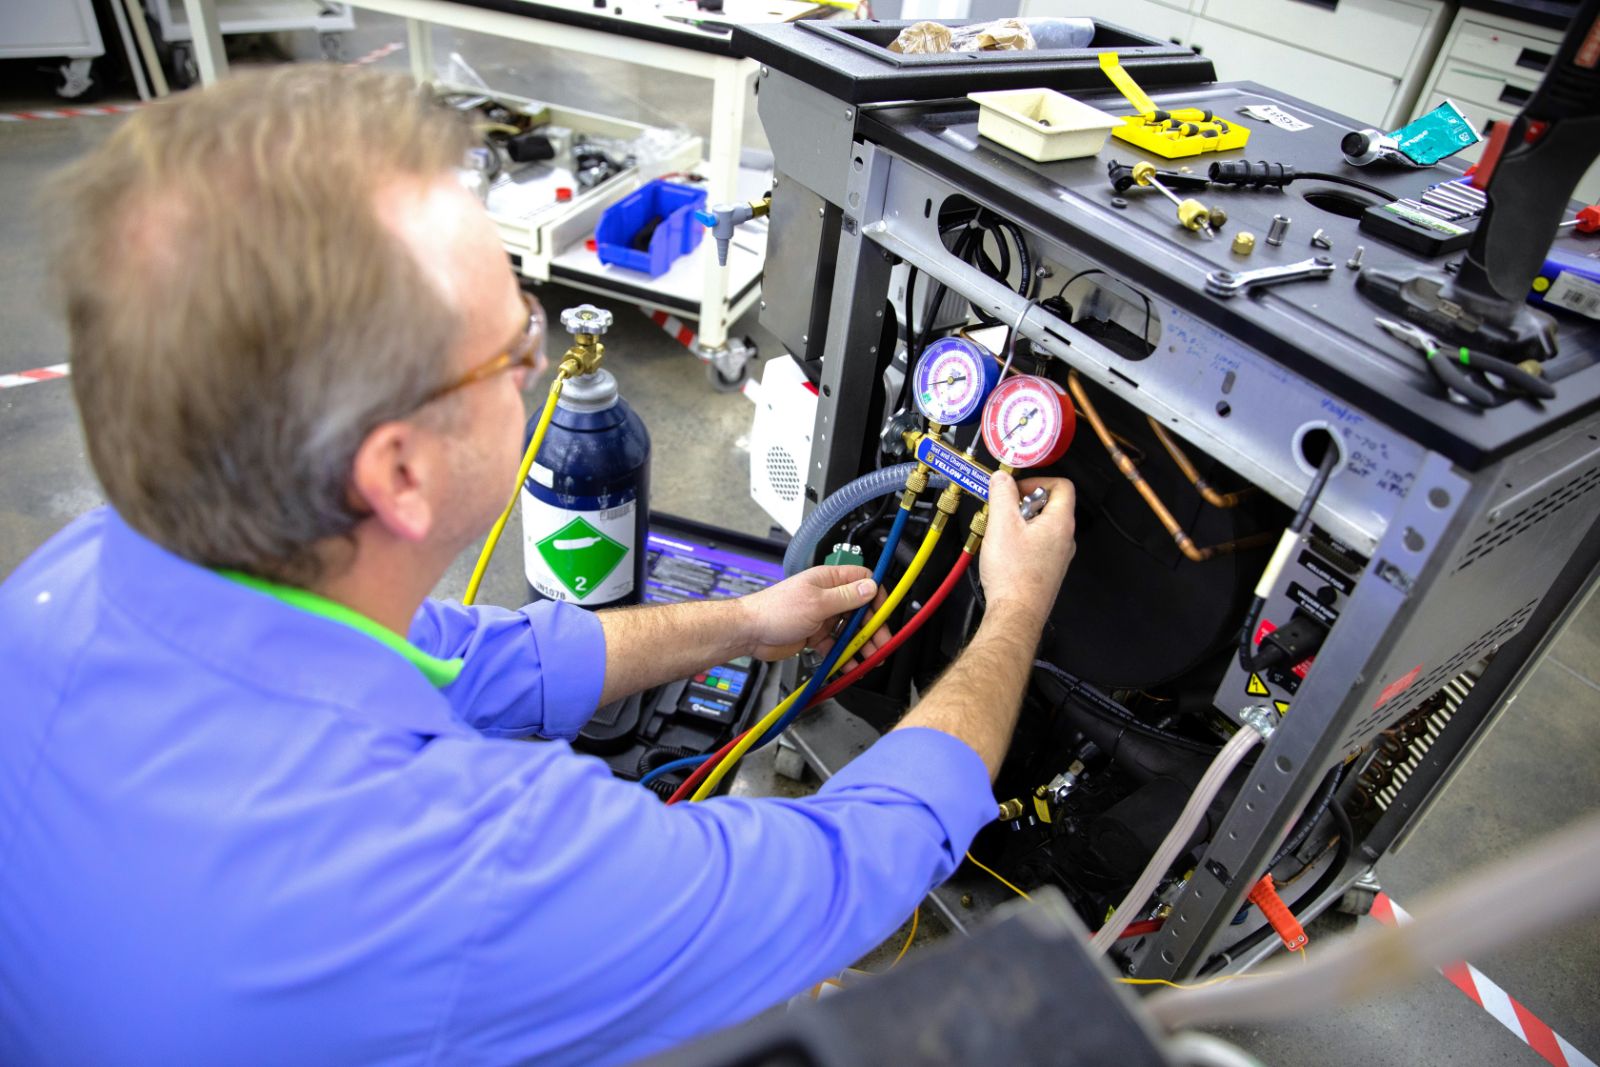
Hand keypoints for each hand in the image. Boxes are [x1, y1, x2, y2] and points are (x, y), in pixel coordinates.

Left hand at [740, 565, 890, 663]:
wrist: (750, 633)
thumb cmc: (774, 610)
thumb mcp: (816, 603)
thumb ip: (846, 597)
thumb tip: (870, 588)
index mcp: (828, 580)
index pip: (862, 581)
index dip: (876, 596)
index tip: (884, 613)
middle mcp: (827, 596)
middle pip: (860, 609)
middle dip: (873, 627)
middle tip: (881, 643)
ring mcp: (822, 616)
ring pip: (850, 629)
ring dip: (861, 643)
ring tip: (870, 659)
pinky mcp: (815, 635)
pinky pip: (836, 645)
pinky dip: (844, 654)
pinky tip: (851, 664)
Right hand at [978, 471, 1076, 628]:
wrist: (1016, 613)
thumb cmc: (1013, 575)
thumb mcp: (1001, 525)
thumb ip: (1002, 495)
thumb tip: (1002, 478)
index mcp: (1060, 523)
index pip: (1062, 485)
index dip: (1038, 481)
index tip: (1016, 489)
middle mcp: (1065, 539)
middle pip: (1050, 506)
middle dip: (1023, 503)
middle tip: (1004, 511)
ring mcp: (1058, 556)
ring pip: (1042, 526)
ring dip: (1021, 523)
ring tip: (1001, 532)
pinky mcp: (1048, 570)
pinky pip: (1038, 545)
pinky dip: (1022, 541)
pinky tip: (1004, 552)